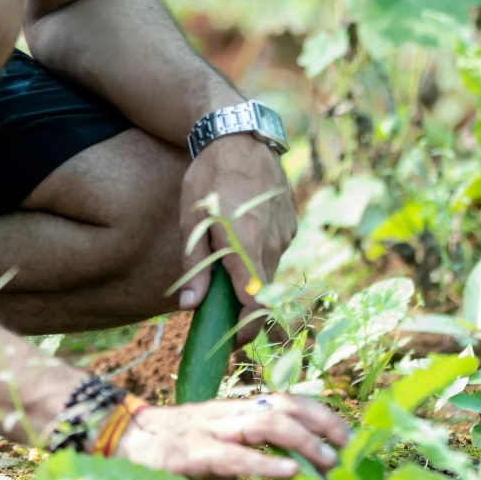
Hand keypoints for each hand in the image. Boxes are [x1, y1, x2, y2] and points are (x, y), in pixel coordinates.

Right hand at [116, 394, 348, 479]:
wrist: (122, 442)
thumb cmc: (177, 457)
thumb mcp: (223, 469)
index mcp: (241, 414)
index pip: (290, 401)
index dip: (323, 415)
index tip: (352, 440)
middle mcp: (231, 415)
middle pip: (287, 404)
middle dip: (323, 424)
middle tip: (350, 451)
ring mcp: (212, 430)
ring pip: (266, 421)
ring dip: (303, 440)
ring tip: (328, 461)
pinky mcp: (191, 453)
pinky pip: (233, 454)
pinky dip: (265, 463)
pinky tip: (289, 473)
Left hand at [174, 134, 297, 318]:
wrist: (240, 136)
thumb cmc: (209, 178)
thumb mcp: (191, 221)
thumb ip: (194, 266)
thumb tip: (190, 307)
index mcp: (245, 247)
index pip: (256, 307)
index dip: (246, 332)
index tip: (230, 343)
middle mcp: (272, 245)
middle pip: (262, 295)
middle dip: (243, 311)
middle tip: (219, 317)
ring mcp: (285, 234)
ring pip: (268, 273)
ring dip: (248, 280)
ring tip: (224, 269)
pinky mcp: (290, 224)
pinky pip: (274, 252)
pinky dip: (257, 258)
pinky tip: (239, 238)